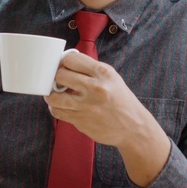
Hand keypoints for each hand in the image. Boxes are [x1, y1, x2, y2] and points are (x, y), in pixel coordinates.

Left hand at [48, 52, 170, 186]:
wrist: (134, 127)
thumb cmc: (120, 100)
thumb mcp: (111, 78)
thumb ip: (89, 70)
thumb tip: (64, 63)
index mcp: (103, 73)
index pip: (71, 60)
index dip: (64, 62)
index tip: (63, 67)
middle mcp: (95, 88)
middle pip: (60, 75)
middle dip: (57, 77)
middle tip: (59, 81)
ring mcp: (87, 106)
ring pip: (54, 97)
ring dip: (52, 95)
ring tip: (56, 94)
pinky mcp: (81, 121)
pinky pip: (57, 112)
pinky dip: (56, 108)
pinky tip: (61, 106)